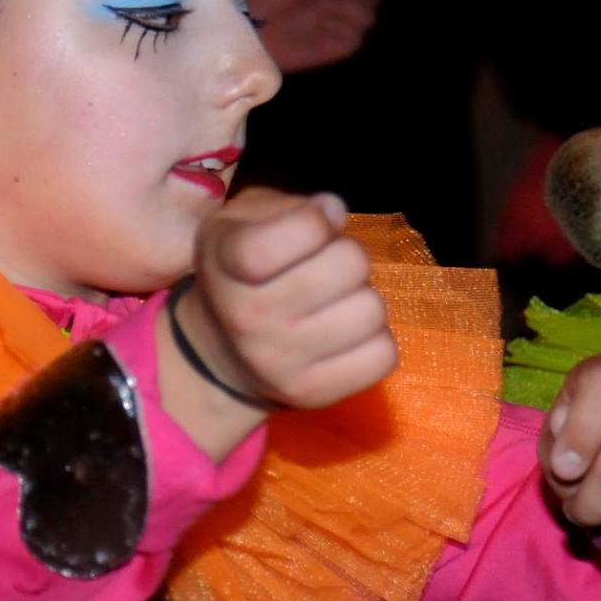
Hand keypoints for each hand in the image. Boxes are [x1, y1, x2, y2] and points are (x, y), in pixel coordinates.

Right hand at [177, 187, 397, 410]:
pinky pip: (382, 357)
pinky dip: (374, 340)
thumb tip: (334, 212)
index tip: (309, 229)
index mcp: (228, 260)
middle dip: (348, 256)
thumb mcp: (245, 221)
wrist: (218, 354)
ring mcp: (279, 361)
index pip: (301, 229)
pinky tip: (346, 335)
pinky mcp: (310, 394)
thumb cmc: (242, 272)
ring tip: (336, 302)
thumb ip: (290, 207)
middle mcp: (247, 316)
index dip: (318, 221)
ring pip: (371, 311)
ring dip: (362, 298)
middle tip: (328, 268)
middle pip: (348, 265)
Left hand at [246, 0, 383, 73]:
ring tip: (320, 8)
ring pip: (367, 16)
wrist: (252, 27)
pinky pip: (354, 38)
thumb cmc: (271, 0)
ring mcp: (339, 30)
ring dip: (347, 8)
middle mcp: (339, 8)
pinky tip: (321, 26)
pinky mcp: (336, 49)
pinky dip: (341, 28)